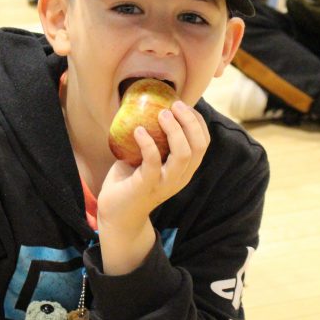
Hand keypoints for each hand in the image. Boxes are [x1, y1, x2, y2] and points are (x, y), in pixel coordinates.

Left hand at [97, 100, 209, 273]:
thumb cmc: (131, 181)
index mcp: (184, 169)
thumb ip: (156, 140)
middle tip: (174, 105)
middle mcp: (180, 176)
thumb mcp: (150, 158)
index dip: (197, 121)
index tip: (183, 105)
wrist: (116, 214)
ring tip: (160, 113)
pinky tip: (138, 130)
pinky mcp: (146, 186)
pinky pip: (153, 162)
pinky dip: (147, 143)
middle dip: (190, 121)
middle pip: (199, 145)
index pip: (203, 142)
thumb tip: (153, 106)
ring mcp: (165, 183)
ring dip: (174, 130)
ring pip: (183, 154)